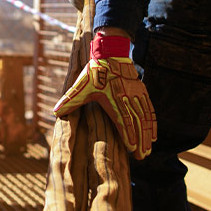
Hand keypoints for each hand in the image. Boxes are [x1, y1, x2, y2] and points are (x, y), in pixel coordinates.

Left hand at [53, 33, 156, 159]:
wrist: (111, 53)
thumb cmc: (94, 72)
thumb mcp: (80, 86)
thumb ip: (70, 101)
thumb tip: (55, 112)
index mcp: (114, 99)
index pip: (124, 121)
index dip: (128, 135)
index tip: (132, 149)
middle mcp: (128, 99)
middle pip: (137, 123)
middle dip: (140, 141)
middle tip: (142, 157)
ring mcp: (137, 96)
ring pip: (145, 118)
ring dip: (148, 135)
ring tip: (148, 150)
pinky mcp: (142, 93)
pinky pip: (150, 110)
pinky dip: (153, 124)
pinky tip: (154, 135)